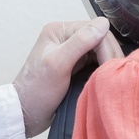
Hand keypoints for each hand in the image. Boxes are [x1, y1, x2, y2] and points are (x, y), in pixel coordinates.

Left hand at [13, 17, 122, 136]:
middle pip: (99, 39)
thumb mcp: (57, 65)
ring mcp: (71, 51)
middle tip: (113, 75)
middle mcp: (66, 37)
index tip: (110, 67)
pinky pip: (95, 62)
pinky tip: (104, 78)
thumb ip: (80, 43)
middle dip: (108, 55)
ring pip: (99, 51)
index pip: (94, 29)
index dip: (105, 47)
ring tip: (111, 77)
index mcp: (60, 30)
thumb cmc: (36, 91)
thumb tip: (103, 24)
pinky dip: (102, 68)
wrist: (26, 114)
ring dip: (106, 62)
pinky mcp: (76, 65)